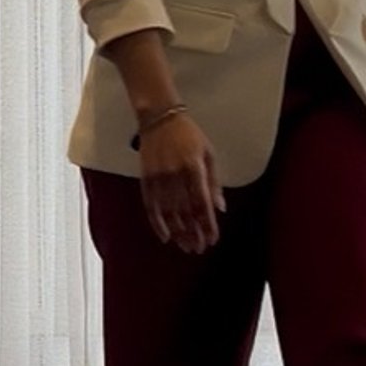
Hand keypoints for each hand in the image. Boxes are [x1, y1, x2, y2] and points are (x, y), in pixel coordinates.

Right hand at [137, 111, 225, 252]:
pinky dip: (157, 223)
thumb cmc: (188, 134)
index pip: (202, 203)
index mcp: (194, 167)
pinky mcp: (145, 178)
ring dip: (178, 233)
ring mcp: (158, 177)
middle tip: (199, 248)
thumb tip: (220, 208)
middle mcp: (175, 174)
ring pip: (169, 213)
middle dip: (193, 233)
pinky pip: (150, 206)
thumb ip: (214, 182)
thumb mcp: (209, 154)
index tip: (212, 239)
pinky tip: (165, 236)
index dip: (207, 224)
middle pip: (185, 212)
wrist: (159, 117)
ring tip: (186, 246)